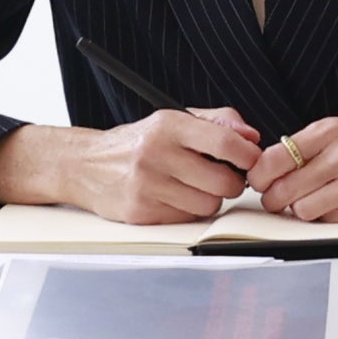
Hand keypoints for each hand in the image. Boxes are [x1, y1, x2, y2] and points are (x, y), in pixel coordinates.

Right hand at [59, 108, 260, 223]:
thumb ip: (216, 122)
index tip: (252, 160)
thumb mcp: (172, 120)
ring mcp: (147, 186)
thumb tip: (251, 137)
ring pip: (208, 205)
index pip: (224, 143)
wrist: (85, 166)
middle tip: (222, 177)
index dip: (247, 155)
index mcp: (167, 126)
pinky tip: (173, 197)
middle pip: (223, 182)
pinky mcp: (141, 213)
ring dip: (209, 199)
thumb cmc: (136, 143)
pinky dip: (187, 211)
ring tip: (193, 186)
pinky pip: (187, 219)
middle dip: (231, 182)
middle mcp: (155, 154)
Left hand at [247, 118, 337, 221]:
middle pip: (283, 188)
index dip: (261, 176)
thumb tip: (271, 166)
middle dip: (276, 200)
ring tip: (317, 204)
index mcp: (332, 130)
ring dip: (304, 213)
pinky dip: (328, 221)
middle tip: (281, 201)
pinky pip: (330, 223)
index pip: (275, 157)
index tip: (261, 182)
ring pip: (303, 210)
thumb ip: (314, 146)